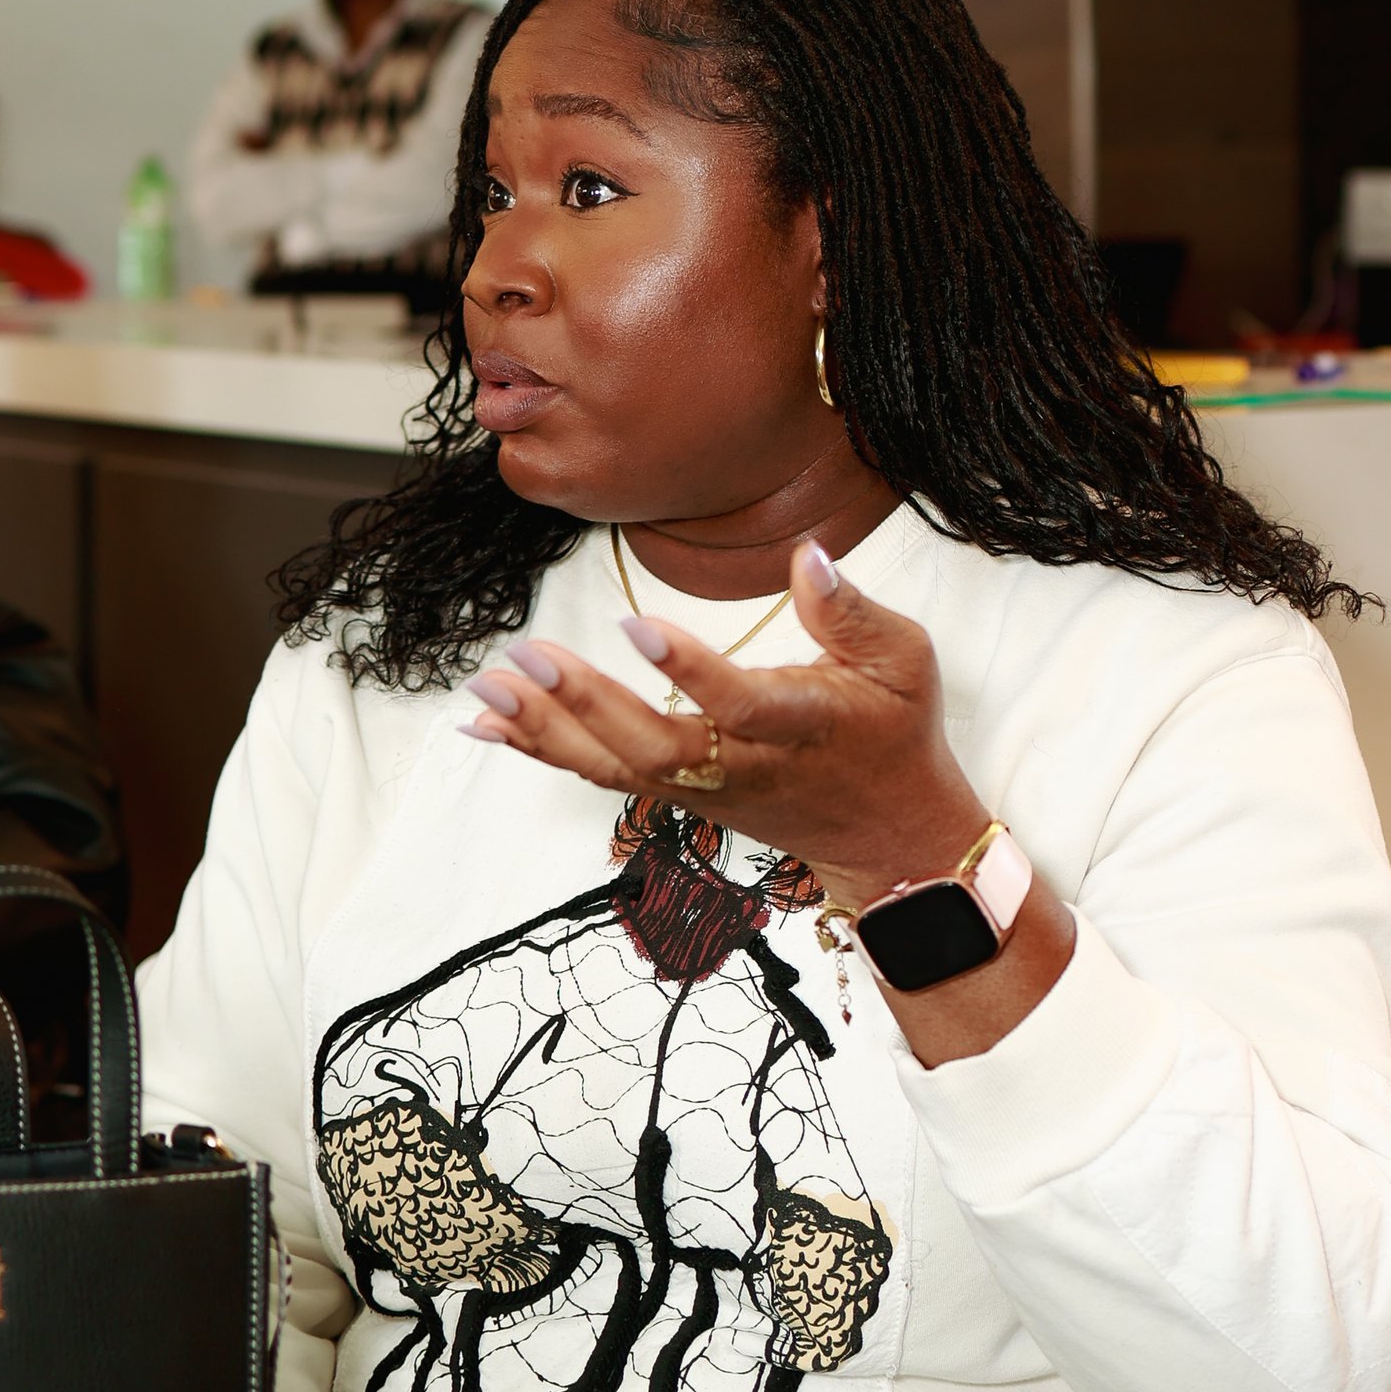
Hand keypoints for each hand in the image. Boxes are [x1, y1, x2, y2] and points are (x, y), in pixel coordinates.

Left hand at [465, 541, 1074, 1061]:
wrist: (888, 836)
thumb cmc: (895, 734)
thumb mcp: (903, 662)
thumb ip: (851, 612)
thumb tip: (809, 555)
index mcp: (799, 725)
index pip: (737, 704)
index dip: (686, 670)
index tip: (636, 625)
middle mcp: (742, 766)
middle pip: (655, 748)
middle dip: (587, 705)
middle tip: (529, 657)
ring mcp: (704, 789)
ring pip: (616, 768)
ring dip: (547, 729)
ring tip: (487, 687)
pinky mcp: (678, 794)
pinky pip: (602, 775)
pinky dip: (541, 750)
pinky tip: (487, 725)